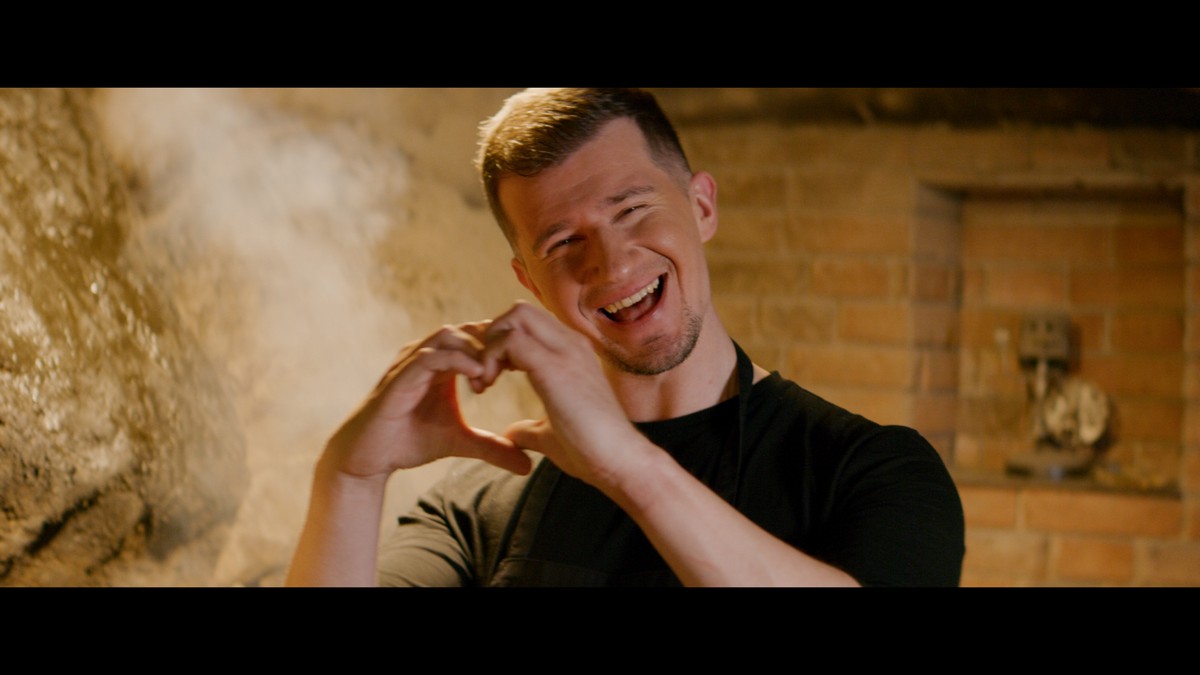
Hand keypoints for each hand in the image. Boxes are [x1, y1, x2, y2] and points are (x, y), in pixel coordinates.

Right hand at [322, 322, 532, 481]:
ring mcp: (411, 362)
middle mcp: (427, 355)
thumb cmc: (410, 441)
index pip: (479, 338)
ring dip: (476, 350)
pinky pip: (429, 357)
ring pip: (450, 335)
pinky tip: (476, 375)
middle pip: (469, 328)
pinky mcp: (399, 377)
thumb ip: (493, 448)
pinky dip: (455, 360)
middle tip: (515, 366)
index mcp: (444, 363)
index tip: (526, 366)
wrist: (369, 456)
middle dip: (494, 343)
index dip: (503, 347)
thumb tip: (528, 465)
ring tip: (494, 374)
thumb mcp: (461, 443)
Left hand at [475, 302, 651, 491]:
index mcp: (571, 355)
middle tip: (482, 373)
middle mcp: (570, 345)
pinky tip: (487, 385)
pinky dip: (489, 357)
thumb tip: (511, 435)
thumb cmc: (591, 452)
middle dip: (491, 337)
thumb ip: (530, 429)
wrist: (620, 462)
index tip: (489, 377)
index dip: (501, 344)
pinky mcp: (555, 366)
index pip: (528, 324)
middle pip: (519, 311)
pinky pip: (510, 340)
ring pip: (515, 316)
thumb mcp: (552, 435)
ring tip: (482, 381)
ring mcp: (565, 351)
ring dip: (489, 344)